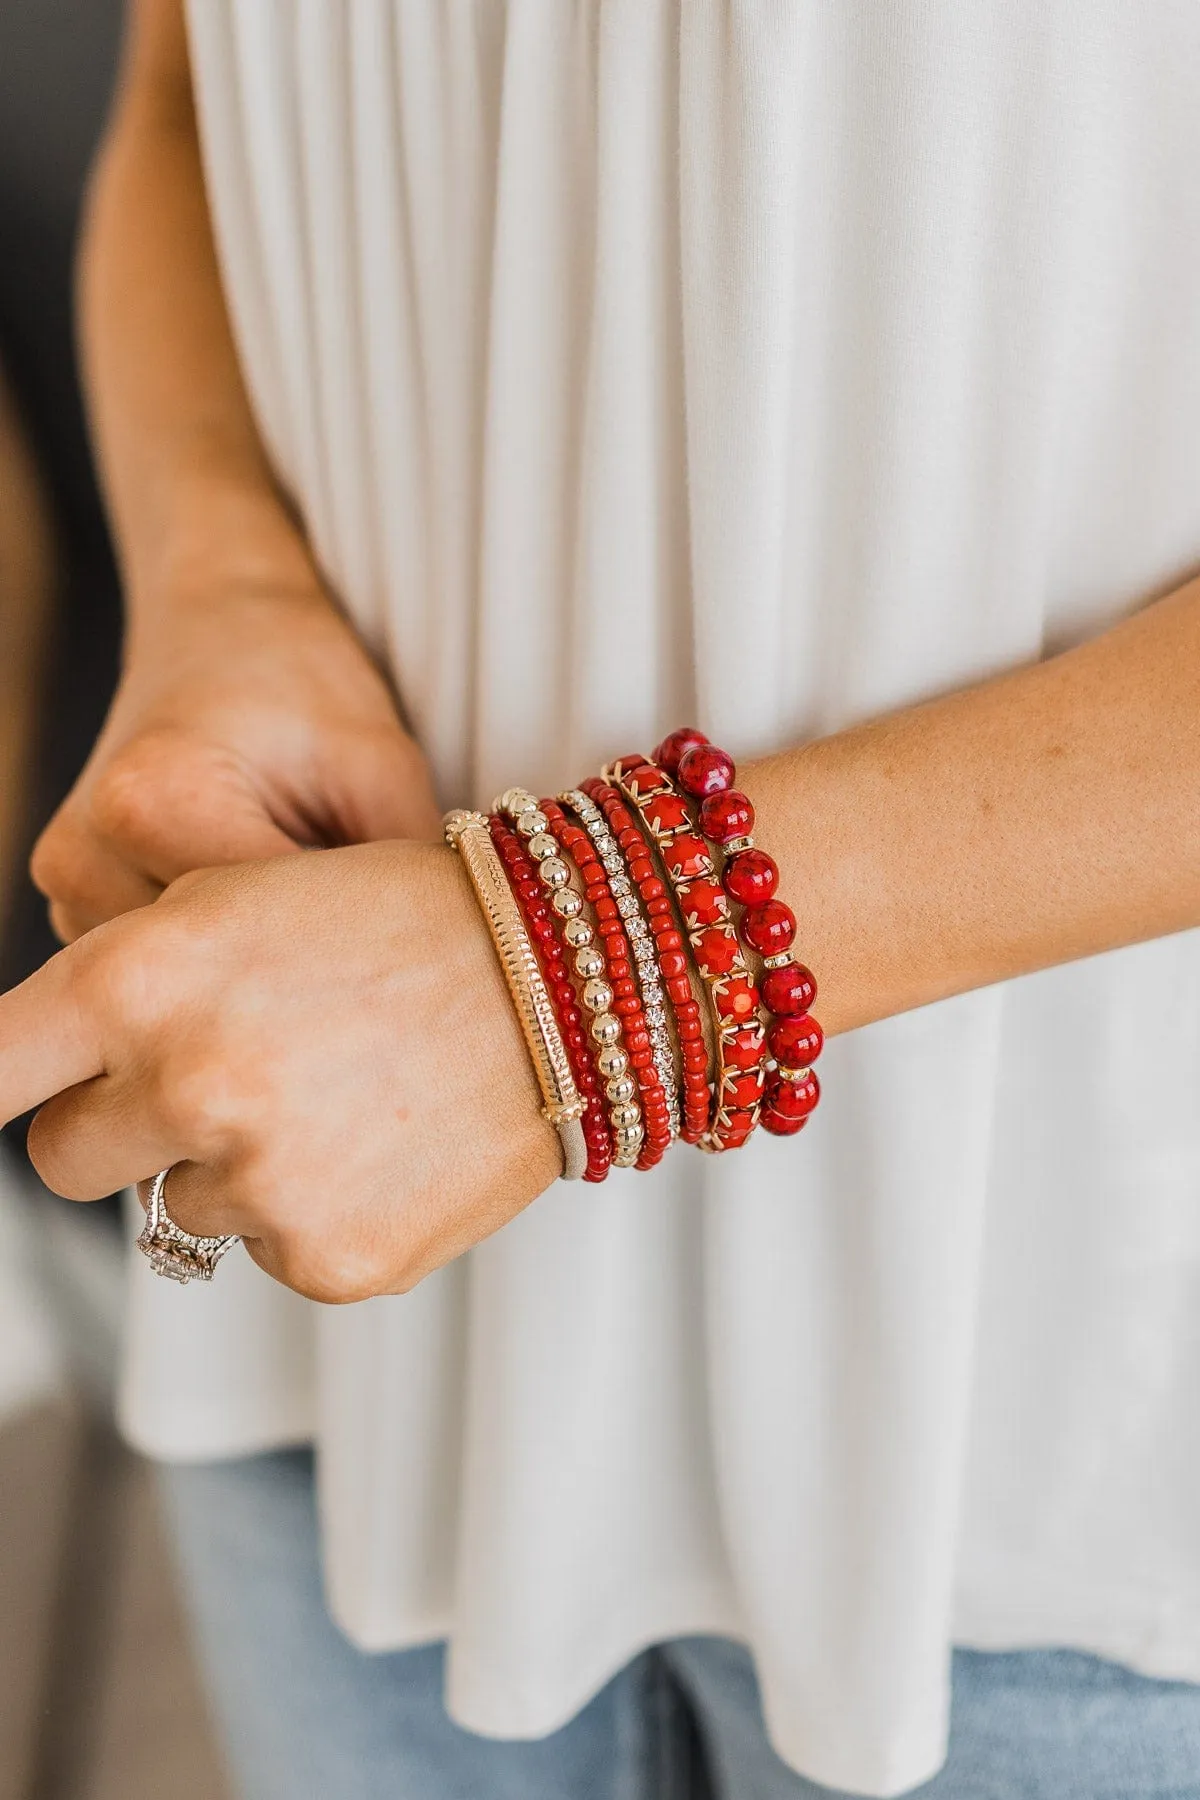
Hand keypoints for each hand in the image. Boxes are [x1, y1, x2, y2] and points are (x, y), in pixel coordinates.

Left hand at [2, 843, 561, 1300]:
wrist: (564, 981)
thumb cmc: (394, 917)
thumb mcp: (234, 903)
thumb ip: (119, 987)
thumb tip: (41, 1077)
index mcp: (139, 980)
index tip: (6, 1094)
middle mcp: (184, 1088)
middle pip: (66, 1159)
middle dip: (120, 1127)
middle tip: (213, 1080)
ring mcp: (258, 1185)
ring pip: (182, 1208)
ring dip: (235, 1165)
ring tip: (340, 1091)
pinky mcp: (327, 1260)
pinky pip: (273, 1251)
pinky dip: (315, 1211)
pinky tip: (384, 1144)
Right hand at [32, 581, 441, 941]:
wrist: (220, 624)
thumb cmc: (304, 680)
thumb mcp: (379, 764)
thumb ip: (401, 873)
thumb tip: (445, 966)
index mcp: (156, 804)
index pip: (271, 937)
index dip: (353, 952)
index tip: (411, 956)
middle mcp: (87, 854)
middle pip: (222, 968)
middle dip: (309, 967)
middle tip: (380, 954)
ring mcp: (67, 888)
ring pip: (192, 981)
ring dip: (260, 968)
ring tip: (321, 922)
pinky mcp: (71, 902)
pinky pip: (163, 967)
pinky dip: (221, 955)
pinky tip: (271, 923)